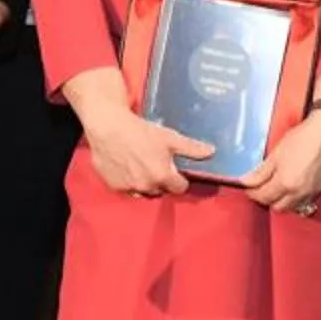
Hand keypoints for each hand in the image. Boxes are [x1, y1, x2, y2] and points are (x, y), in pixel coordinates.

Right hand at [86, 105, 206, 197]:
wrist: (108, 127)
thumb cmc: (140, 131)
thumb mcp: (169, 137)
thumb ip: (191, 148)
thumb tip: (211, 152)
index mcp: (162, 176)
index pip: (180, 188)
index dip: (180, 178)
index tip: (175, 170)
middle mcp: (146, 186)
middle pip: (161, 191)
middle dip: (162, 181)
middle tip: (156, 163)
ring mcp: (129, 188)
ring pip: (143, 192)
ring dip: (145, 183)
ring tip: (141, 165)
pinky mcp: (114, 186)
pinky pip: (127, 189)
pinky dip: (129, 182)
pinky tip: (127, 166)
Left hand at [243, 108, 320, 213]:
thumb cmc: (304, 138)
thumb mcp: (277, 153)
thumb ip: (260, 172)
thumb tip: (246, 182)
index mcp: (285, 183)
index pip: (263, 197)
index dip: (252, 192)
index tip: (248, 187)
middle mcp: (299, 193)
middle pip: (277, 207)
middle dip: (266, 199)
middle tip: (260, 187)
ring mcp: (312, 193)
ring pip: (292, 207)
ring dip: (282, 201)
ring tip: (276, 188)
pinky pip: (305, 202)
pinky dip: (296, 199)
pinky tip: (292, 187)